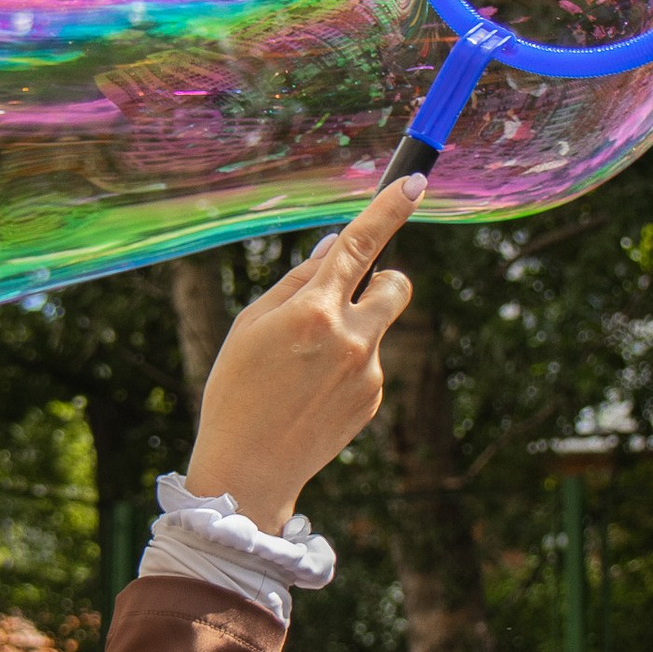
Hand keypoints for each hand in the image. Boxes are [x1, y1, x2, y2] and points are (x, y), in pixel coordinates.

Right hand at [185, 180, 418, 533]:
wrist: (250, 470)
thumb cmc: (236, 391)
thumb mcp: (250, 325)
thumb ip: (295, 283)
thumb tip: (334, 249)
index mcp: (313, 310)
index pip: (361, 243)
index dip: (390, 207)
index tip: (416, 181)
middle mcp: (351, 337)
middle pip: (396, 283)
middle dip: (383, 278)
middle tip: (350, 294)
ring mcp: (368, 371)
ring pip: (376, 327)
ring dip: (353, 331)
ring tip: (304, 368)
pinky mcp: (373, 398)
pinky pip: (369, 363)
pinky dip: (347, 366)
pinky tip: (311, 394)